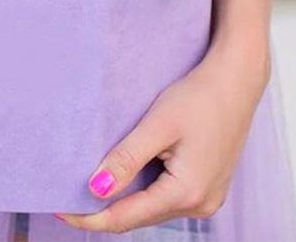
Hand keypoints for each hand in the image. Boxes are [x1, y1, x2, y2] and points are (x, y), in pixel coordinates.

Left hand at [57, 44, 269, 233]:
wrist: (237, 79)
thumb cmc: (200, 96)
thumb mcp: (158, 124)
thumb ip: (127, 158)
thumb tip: (96, 189)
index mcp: (187, 193)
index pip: (125, 217)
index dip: (89, 216)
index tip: (58, 207)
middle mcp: (200, 204)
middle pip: (139, 216)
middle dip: (103, 208)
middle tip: (66, 195)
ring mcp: (207, 197)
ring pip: (152, 207)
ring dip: (123, 199)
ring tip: (89, 183)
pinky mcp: (207, 184)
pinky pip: (166, 196)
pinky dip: (142, 189)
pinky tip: (124, 173)